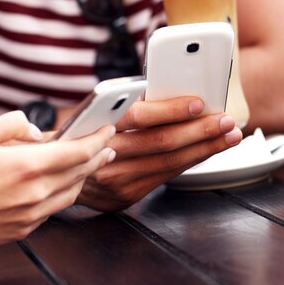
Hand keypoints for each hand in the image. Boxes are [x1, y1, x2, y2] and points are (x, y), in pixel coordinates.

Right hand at [0, 111, 115, 252]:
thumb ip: (13, 124)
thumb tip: (36, 131)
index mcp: (27, 166)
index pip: (78, 151)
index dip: (98, 139)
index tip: (108, 130)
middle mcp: (35, 192)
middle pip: (82, 172)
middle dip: (99, 156)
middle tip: (108, 146)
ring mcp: (31, 214)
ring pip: (72, 193)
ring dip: (85, 176)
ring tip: (89, 164)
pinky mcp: (24, 229)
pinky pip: (54, 209)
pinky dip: (63, 194)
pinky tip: (60, 185)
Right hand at [77, 97, 242, 211]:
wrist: (55, 168)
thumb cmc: (84, 128)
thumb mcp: (95, 108)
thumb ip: (128, 102)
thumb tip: (176, 88)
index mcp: (95, 124)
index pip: (138, 116)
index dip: (170, 110)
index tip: (199, 102)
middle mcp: (104, 155)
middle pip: (161, 143)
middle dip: (200, 131)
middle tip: (227, 120)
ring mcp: (115, 180)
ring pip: (168, 164)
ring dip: (204, 149)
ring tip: (229, 136)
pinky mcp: (124, 196)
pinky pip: (165, 177)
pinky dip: (190, 161)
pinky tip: (208, 150)